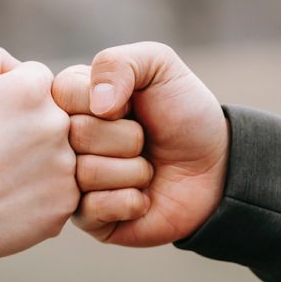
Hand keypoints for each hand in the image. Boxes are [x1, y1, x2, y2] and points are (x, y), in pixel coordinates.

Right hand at [0, 47, 78, 281]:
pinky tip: (8, 200)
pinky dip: (39, 194)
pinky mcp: (67, 202)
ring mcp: (66, 165)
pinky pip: (60, 189)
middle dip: (29, 129)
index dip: (10, 100)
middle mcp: (57, 122)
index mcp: (31, 88)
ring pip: (60, 153)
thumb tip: (20, 66)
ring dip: (37, 162)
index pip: (38, 79)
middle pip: (54, 115)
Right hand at [52, 41, 227, 246]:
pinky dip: (130, 200)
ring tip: (146, 168)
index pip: (63, 93)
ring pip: (86, 173)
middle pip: (76, 134)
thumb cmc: (184, 114)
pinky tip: (142, 197)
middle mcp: (65, 141)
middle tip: (144, 140)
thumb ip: (119, 63)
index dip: (108, 100)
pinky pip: (93, 209)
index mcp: (72, 100)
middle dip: (127, 137)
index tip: (130, 105)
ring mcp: (73, 180)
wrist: (217, 168)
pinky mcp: (87, 218)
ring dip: (133, 170)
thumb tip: (97, 105)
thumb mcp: (159, 67)